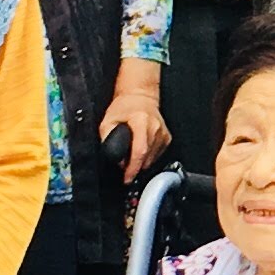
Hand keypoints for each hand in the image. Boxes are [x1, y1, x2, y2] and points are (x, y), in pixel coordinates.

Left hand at [100, 62, 172, 183]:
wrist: (140, 96)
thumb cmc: (125, 106)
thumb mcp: (108, 120)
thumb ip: (107, 138)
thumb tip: (115, 157)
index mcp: (142, 121)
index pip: (140, 151)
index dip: (133, 168)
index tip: (127, 178)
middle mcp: (155, 128)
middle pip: (146, 158)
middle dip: (134, 166)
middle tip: (125, 165)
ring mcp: (163, 133)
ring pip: (152, 159)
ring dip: (141, 162)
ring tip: (132, 153)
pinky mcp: (167, 138)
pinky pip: (157, 155)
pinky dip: (148, 156)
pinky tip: (141, 148)